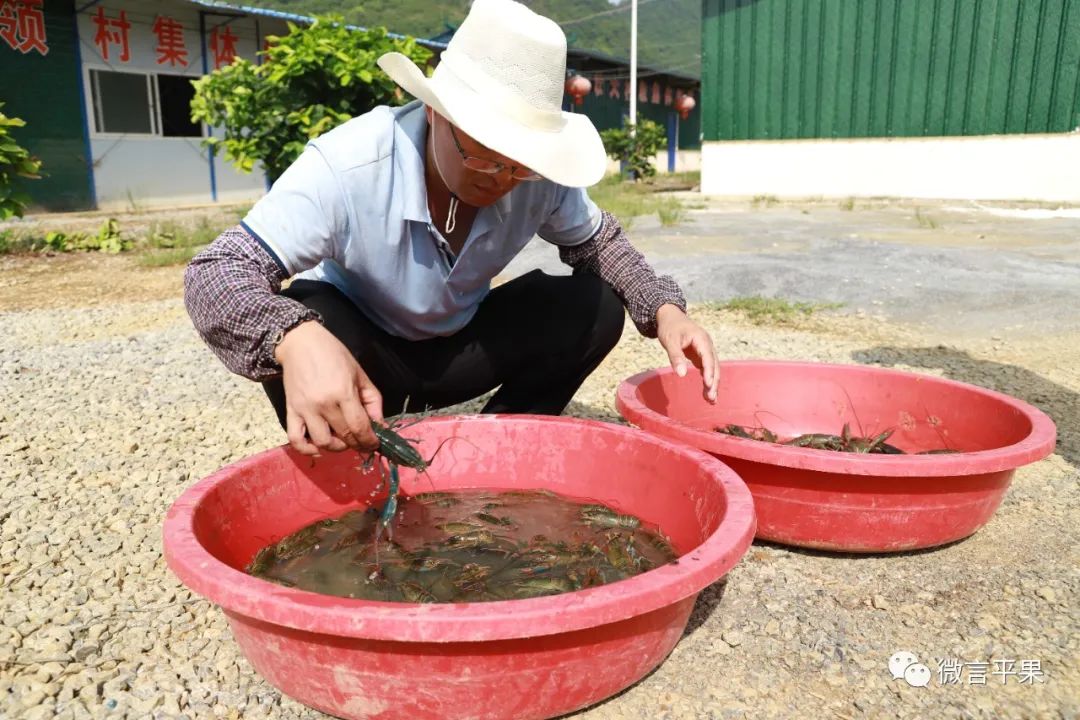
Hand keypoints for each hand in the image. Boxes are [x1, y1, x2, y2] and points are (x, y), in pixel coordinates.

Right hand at [274, 321, 383, 455]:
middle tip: (363, 442)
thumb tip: (380, 426)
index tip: (375, 444)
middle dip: (358, 444)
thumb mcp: (360, 374)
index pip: (360, 427)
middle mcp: (324, 404)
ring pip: (322, 442)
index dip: (370, 441)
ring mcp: (305, 409)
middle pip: (344, 436)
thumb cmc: (334, 355)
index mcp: (343, 392)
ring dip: (336, 448)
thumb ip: (372, 401)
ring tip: (343, 441)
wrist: (301, 343)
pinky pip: (295, 439)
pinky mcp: (290, 411)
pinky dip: (307, 449)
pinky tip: (318, 448)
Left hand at [656, 304, 718, 402]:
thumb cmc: (670, 327)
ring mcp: (705, 350)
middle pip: (714, 365)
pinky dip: (708, 380)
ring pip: (713, 369)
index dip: (709, 372)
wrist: (671, 316)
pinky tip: (707, 393)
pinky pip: (707, 369)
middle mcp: (707, 345)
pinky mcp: (701, 355)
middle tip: (711, 399)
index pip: (708, 358)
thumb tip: (681, 374)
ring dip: (713, 384)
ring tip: (711, 401)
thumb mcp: (670, 341)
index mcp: (702, 339)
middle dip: (714, 382)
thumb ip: (676, 357)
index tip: (708, 385)